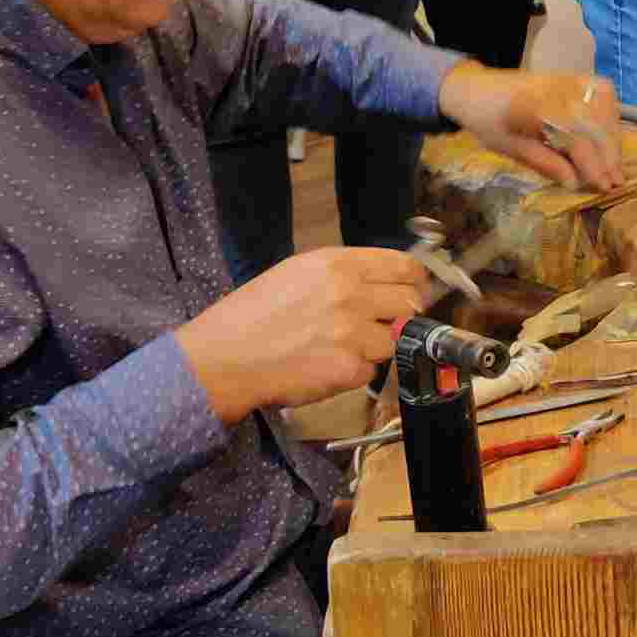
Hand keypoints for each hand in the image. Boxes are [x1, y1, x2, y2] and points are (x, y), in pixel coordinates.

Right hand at [179, 248, 427, 422]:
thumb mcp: (297, 273)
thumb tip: (385, 281)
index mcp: (337, 265)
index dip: (413, 280)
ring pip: (394, 340)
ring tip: (340, 347)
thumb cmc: (253, 315)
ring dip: (376, 346)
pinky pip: (371, 370)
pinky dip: (354, 372)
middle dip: (401, 315)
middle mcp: (349, 294)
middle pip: (410, 303)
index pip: (404, 267)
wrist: (224, 357)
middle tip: (381, 323)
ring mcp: (351, 333)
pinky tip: (325, 365)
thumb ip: (345, 274)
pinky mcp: (348, 369)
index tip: (413, 289)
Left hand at [440, 65, 624, 189]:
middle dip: (609, 155)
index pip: (576, 138)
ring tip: (614, 166)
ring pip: (604, 107)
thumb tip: (575, 183)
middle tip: (616, 183)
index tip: (604, 187)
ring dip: (613, 138)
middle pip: (595, 122)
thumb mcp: (512, 149)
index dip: (593, 165)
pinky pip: (602, 94)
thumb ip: (546, 164)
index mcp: (536, 108)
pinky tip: (609, 138)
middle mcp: (557, 89)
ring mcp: (567, 79)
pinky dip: (610, 117)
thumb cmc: (489, 122)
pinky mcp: (573, 77)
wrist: (477, 89)